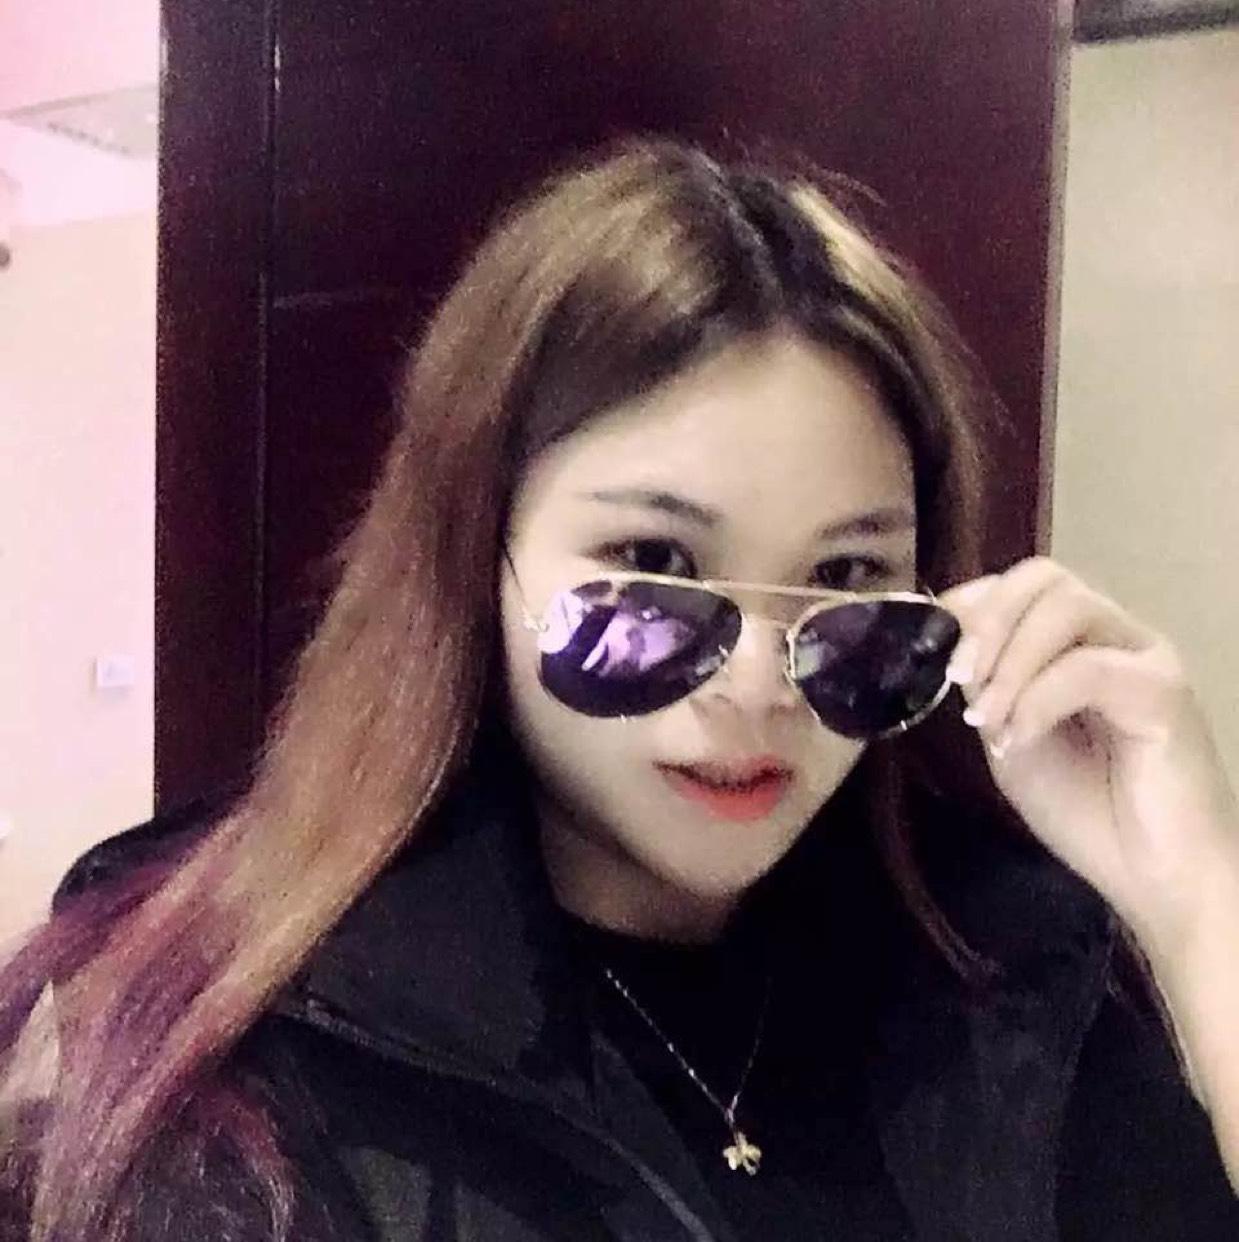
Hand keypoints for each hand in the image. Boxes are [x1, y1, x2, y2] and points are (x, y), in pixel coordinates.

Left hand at [938, 557, 1238, 959]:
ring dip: (1009, 661)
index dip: (970, 603)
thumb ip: (987, 690)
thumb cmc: (1088, 811)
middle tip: (958, 679)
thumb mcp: (1011, 738)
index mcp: (1078, 641)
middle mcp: (1115, 635)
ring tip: (985, 720)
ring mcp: (1144, 656)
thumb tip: (948, 650)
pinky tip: (1017, 741)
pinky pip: (1088, 667)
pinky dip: (1037, 699)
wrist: (1155, 878)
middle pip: (1043, 576)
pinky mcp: (1163, 691)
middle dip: (986, 620)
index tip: (932, 647)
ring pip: (1067, 606)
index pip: (1022, 584)